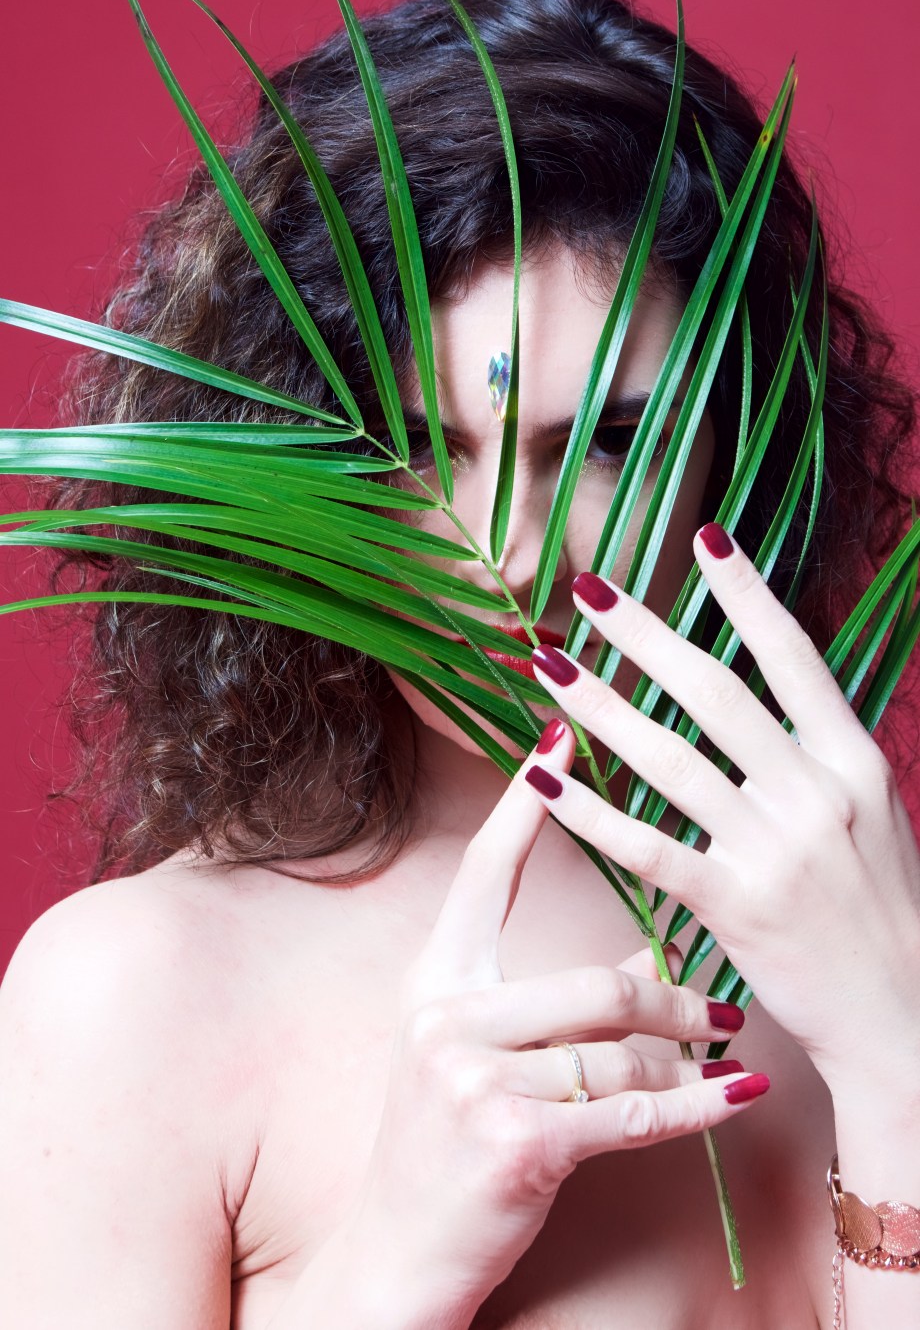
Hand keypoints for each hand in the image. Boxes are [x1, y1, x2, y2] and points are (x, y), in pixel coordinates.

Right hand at [345, 727, 767, 1320]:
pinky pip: (635, 1112)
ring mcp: (474, 1080)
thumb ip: (558, 999)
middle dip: (671, 997)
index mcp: (435, 980)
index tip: (561, 737)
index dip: (527, 805)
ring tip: (719, 1056)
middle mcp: (447, 1017)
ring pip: (622, 1049)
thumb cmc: (446, 1141)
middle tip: (720, 1002)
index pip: (486, 876)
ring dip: (684, 1057)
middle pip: (595, 978)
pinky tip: (738, 1094)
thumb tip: (656, 953)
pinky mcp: (516, 1143)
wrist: (397, 1251)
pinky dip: (697, 1107)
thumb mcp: (483, 1056)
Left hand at [524, 523, 919, 1097]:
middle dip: (645, 634)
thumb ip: (818, 757)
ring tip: (547, 665)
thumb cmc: (884, 911)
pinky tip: (545, 777)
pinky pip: (650, 848)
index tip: (704, 537)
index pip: (792, 656)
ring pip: (670, 759)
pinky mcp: (738, 907)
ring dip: (600, 707)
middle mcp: (818, 793)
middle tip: (589, 589)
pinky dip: (592, 812)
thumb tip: (763, 700)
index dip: (746, 592)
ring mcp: (777, 850)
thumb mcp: (874, 816)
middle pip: (715, 692)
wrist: (904, 1017)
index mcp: (856, 760)